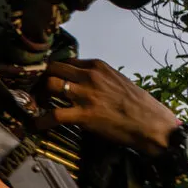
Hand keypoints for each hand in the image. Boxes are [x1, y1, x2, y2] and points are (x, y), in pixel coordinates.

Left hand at [39, 59, 180, 155]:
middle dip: (42, 79)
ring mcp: (86, 95)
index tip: (47, 79)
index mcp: (98, 66)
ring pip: (50, 85)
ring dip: (39, 95)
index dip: (53, 71)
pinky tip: (37, 125)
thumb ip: (97, 78)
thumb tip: (80, 80)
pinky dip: (41, 121)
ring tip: (36, 105)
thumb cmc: (137, 104)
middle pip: (53, 69)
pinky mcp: (84, 115)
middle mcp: (89, 76)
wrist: (151, 123)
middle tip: (37, 91)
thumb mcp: (117, 80)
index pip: (66, 62)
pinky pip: (53, 114)